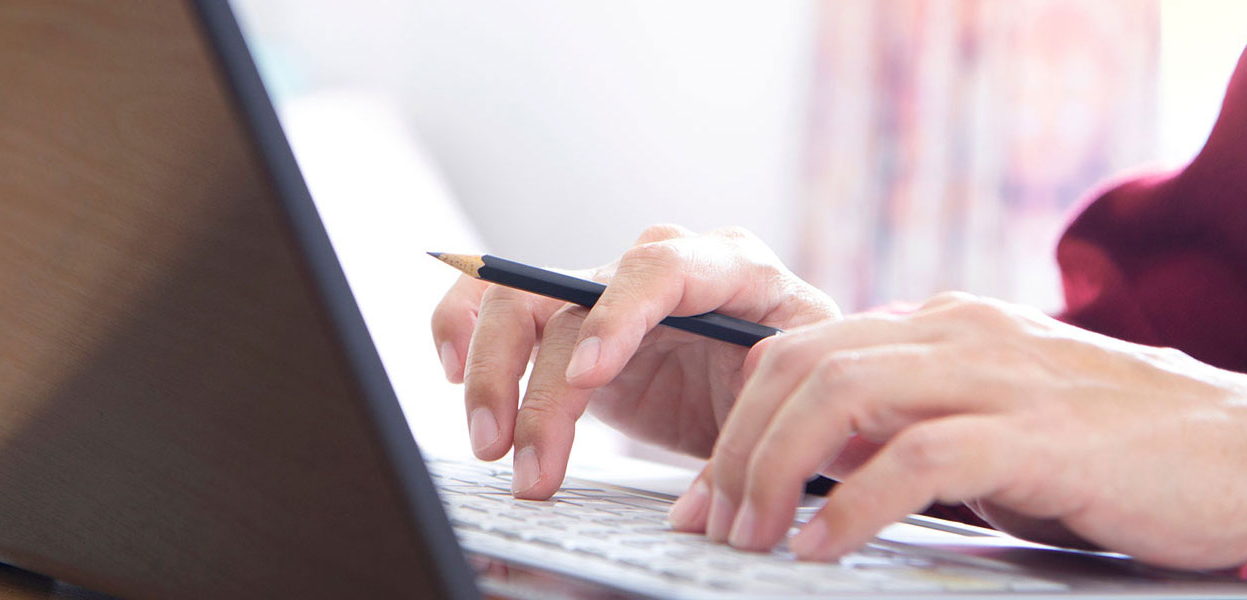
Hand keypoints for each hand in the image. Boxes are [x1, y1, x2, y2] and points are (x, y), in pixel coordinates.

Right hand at [430, 225, 839, 498]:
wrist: (780, 387)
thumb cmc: (796, 384)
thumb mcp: (792, 407)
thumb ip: (749, 446)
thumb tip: (698, 508)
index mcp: (734, 267)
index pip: (663, 268)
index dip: (619, 317)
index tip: (588, 377)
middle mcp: (662, 265)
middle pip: (572, 291)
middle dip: (540, 382)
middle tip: (527, 461)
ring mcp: (611, 290)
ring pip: (524, 299)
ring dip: (493, 373)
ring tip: (491, 448)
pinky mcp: (574, 322)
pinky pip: (502, 304)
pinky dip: (463, 327)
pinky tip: (449, 371)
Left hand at [670, 292, 1246, 585]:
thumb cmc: (1126, 450)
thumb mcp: (1003, 426)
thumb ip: (921, 431)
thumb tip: (826, 479)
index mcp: (947, 328)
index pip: (806, 349)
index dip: (739, 419)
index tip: (706, 492)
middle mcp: (961, 335)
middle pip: (802, 363)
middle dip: (737, 445)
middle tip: (710, 522)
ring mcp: (1001, 376)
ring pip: (842, 394)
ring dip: (775, 470)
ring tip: (752, 538)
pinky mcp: (1042, 436)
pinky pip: (919, 458)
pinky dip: (853, 503)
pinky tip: (821, 546)